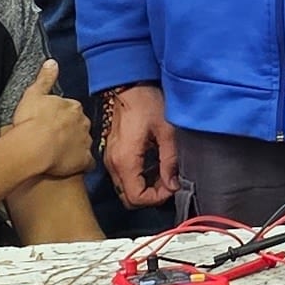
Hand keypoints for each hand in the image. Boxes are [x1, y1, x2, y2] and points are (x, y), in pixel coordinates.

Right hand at [0, 60, 92, 185]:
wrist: (34, 146)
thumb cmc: (31, 121)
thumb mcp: (34, 94)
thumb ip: (45, 78)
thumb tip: (52, 62)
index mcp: (73, 107)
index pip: (72, 109)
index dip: (62, 116)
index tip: (53, 121)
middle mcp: (83, 123)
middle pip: (80, 125)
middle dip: (71, 130)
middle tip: (56, 137)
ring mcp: (85, 142)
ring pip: (84, 143)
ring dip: (76, 147)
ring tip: (60, 152)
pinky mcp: (83, 160)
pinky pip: (87, 163)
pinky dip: (82, 164)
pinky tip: (72, 166)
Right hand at [101, 81, 180, 207]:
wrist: (130, 86)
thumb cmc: (147, 104)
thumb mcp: (167, 132)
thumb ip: (170, 162)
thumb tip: (173, 185)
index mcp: (125, 160)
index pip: (136, 197)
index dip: (156, 198)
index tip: (171, 186)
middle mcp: (113, 164)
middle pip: (128, 198)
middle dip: (150, 196)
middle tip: (168, 182)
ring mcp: (110, 159)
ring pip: (125, 189)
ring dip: (145, 188)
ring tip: (163, 174)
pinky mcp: (112, 154)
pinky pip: (123, 177)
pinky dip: (138, 179)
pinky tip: (153, 166)